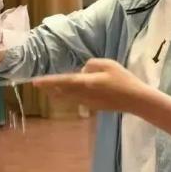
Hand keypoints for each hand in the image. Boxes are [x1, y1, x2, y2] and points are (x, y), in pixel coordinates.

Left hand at [33, 58, 152, 111]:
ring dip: (56, 93)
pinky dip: (68, 96)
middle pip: (62, 91)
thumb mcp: (108, 64)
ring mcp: (87, 102)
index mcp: (87, 82)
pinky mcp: (92, 107)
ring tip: (47, 89)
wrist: (135, 100)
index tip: (35, 82)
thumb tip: (81, 70)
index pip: (63, 81)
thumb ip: (92, 64)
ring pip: (67, 97)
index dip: (48, 81)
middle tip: (37, 84)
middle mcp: (84, 94)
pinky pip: (75, 100)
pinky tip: (65, 93)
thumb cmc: (124, 79)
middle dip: (49, 88)